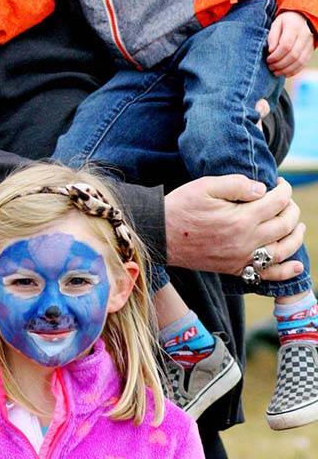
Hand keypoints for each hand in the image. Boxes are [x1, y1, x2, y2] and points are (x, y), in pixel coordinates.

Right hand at [165, 175, 303, 280]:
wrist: (160, 235)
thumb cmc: (182, 207)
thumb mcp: (205, 185)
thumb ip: (237, 184)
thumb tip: (263, 189)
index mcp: (241, 218)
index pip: (277, 202)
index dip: (284, 190)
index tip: (279, 183)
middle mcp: (246, 241)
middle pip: (285, 224)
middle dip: (291, 209)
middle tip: (285, 200)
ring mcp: (242, 258)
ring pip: (283, 250)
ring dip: (296, 236)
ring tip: (298, 225)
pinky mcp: (235, 269)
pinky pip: (267, 275)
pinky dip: (286, 272)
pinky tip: (297, 266)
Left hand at [267, 11, 313, 76]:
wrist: (302, 18)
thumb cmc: (285, 22)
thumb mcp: (276, 23)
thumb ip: (273, 36)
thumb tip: (271, 50)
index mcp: (294, 27)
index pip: (286, 45)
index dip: (276, 55)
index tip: (268, 59)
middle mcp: (304, 36)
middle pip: (293, 55)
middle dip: (280, 64)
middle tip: (270, 67)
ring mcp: (309, 44)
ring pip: (299, 61)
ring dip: (286, 69)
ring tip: (275, 72)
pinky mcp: (310, 51)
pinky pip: (304, 63)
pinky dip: (294, 71)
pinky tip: (285, 74)